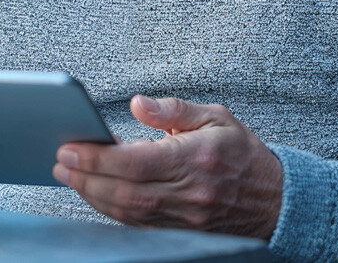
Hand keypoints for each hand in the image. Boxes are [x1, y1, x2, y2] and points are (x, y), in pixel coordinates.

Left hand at [53, 95, 281, 238]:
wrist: (278, 201)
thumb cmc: (242, 153)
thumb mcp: (216, 117)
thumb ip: (174, 109)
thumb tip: (136, 104)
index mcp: (196, 159)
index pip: (136, 163)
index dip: (99, 158)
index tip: (72, 147)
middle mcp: (189, 194)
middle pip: (125, 192)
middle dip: (86, 178)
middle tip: (60, 161)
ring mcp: (184, 219)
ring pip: (128, 212)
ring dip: (92, 196)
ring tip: (68, 176)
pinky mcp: (181, 232)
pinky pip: (137, 225)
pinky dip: (111, 211)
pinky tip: (94, 194)